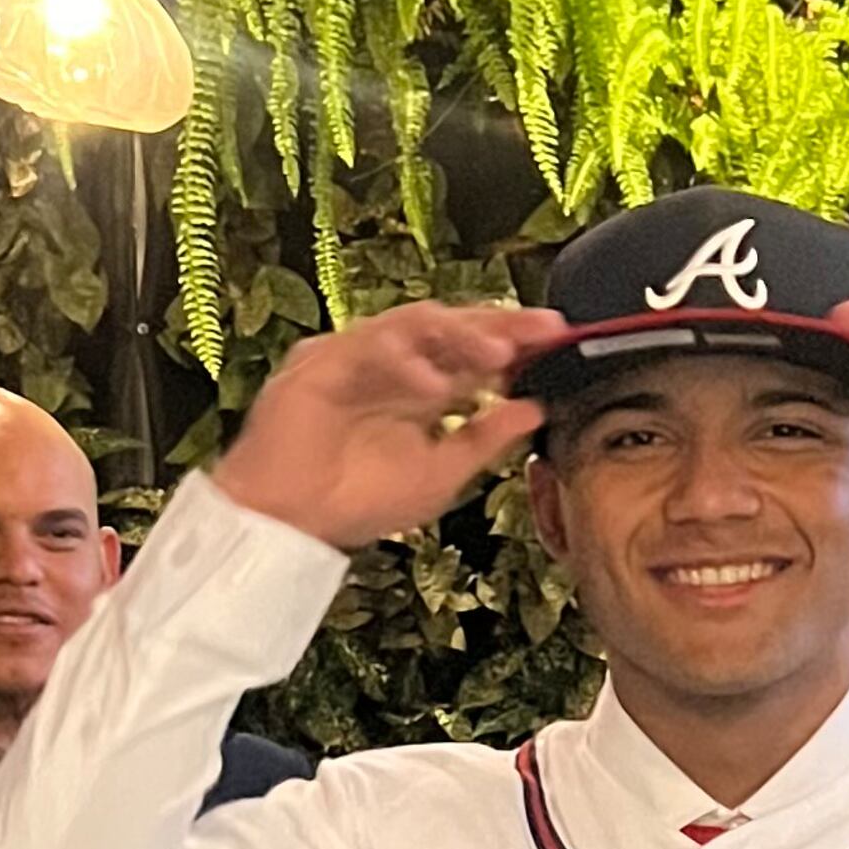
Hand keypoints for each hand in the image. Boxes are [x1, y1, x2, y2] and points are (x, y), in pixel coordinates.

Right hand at [212, 300, 568, 549]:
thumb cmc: (355, 502)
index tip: (557, 339)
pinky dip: (405, 363)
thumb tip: (533, 409)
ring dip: (460, 335)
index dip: (516, 342)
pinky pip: (368, 347)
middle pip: (452, 328)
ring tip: (498, 352)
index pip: (475, 354)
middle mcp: (393, 368)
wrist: (291, 524)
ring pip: (414, 325)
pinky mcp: (321, 362)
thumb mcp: (441, 474)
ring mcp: (356, 359)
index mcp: (422, 391)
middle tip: (541, 328)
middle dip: (499, 325)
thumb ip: (485, 439)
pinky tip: (435, 387)